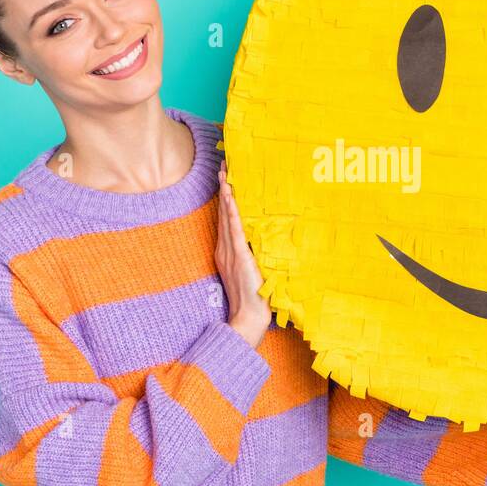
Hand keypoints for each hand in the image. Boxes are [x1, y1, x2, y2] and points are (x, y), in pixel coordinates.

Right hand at [216, 159, 270, 348]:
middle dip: (223, 191)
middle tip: (223, 169)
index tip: (226, 182)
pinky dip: (231, 211)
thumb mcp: (253, 272)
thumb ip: (253, 256)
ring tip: (224, 175)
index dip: (225, 201)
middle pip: (223, 214)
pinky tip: (229, 197)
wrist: (249, 316)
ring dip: (225, 195)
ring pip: (226, 217)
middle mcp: (224, 249)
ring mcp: (229, 251)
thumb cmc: (254, 298)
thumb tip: (263, 242)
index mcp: (227, 253)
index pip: (226, 221)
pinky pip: (234, 228)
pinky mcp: (238, 255)